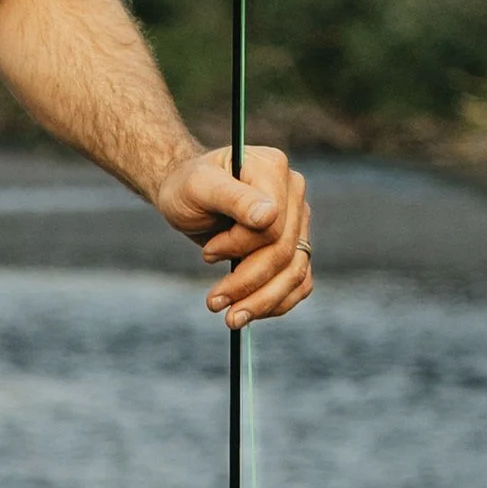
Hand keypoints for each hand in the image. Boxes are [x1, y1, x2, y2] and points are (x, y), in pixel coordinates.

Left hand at [154, 144, 312, 325]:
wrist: (187, 196)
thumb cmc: (188, 188)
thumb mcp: (198, 187)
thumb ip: (233, 198)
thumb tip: (268, 216)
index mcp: (272, 169)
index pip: (272, 224)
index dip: (241, 247)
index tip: (208, 254)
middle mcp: (294, 192)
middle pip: (285, 252)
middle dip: (248, 283)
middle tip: (213, 303)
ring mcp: (298, 220)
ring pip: (296, 272)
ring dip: (263, 302)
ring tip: (231, 318)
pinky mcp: (297, 244)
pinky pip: (299, 282)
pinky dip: (276, 302)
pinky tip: (250, 311)